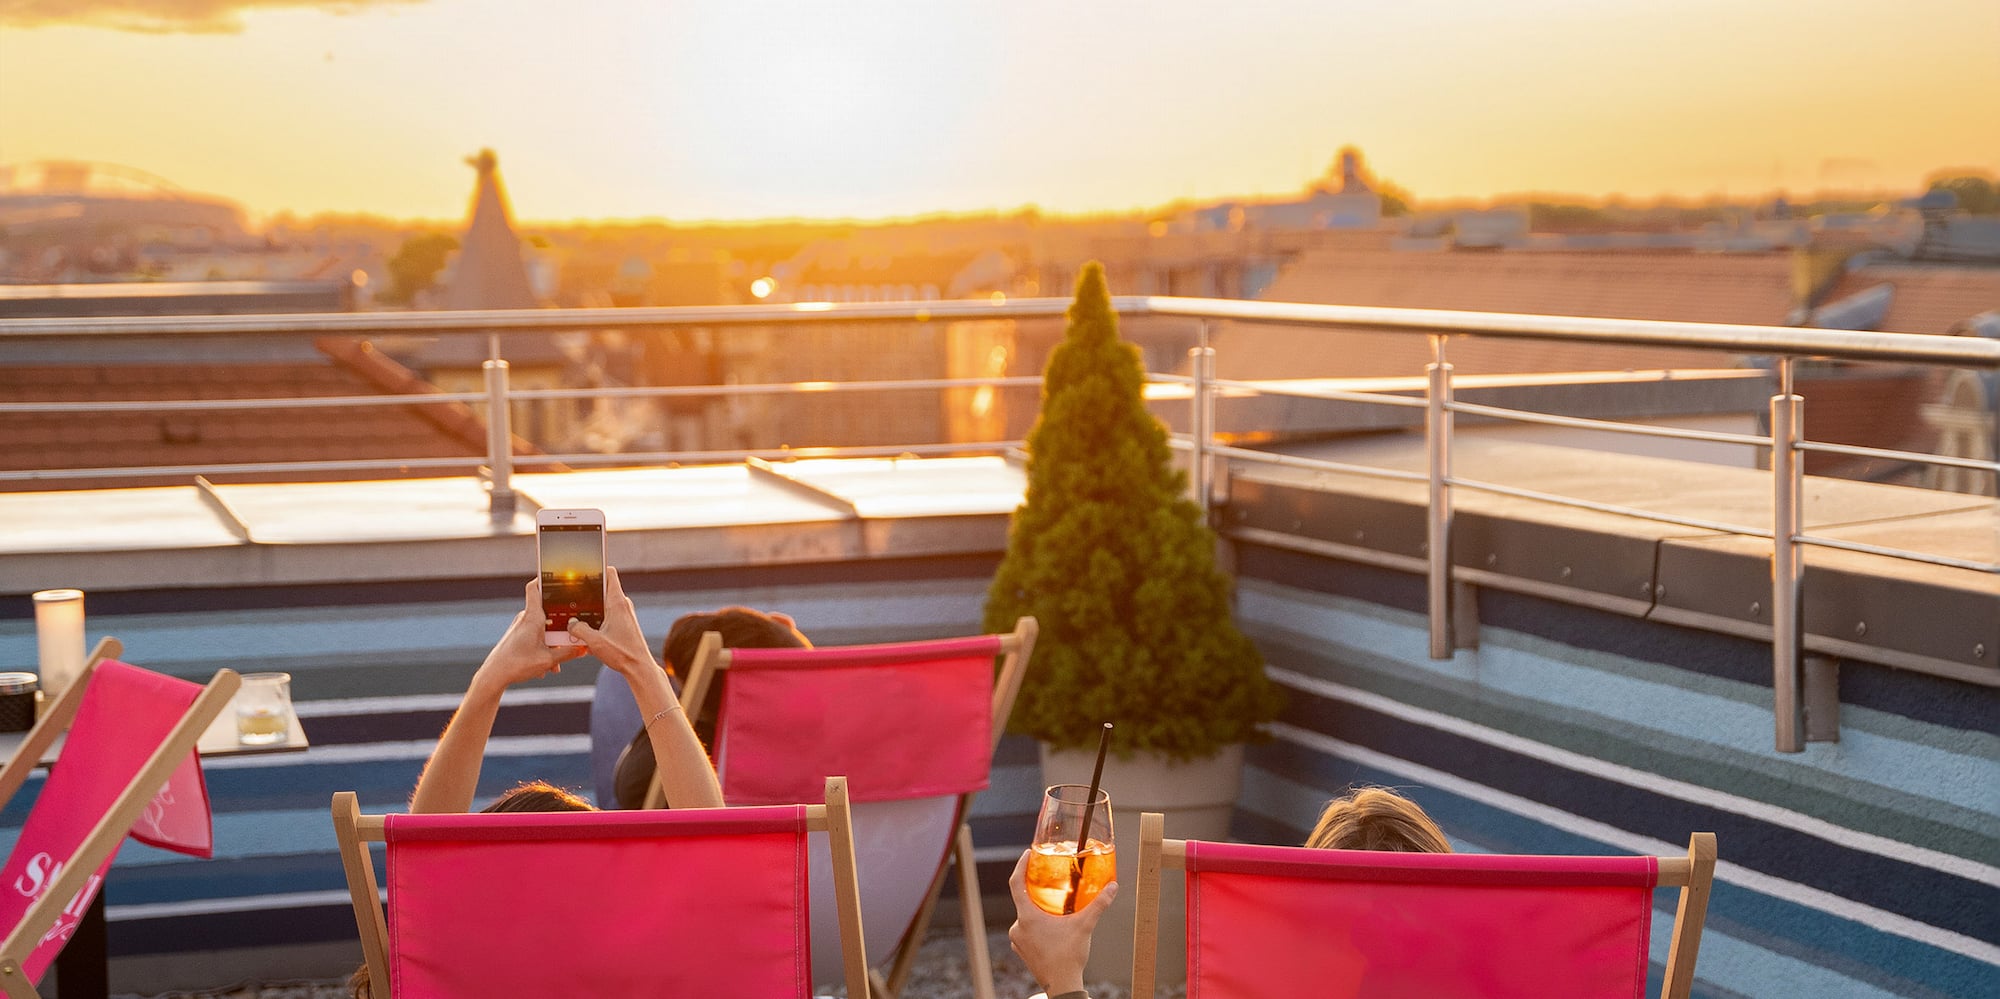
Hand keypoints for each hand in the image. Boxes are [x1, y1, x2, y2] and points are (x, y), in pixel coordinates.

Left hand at [473, 579, 582, 692]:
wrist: (494, 675)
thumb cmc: (517, 664)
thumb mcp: (548, 660)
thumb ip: (568, 652)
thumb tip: (583, 648)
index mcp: (533, 617)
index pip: (535, 588)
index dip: (544, 578)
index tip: (557, 576)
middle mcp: (525, 618)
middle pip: (548, 612)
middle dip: (561, 625)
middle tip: (572, 635)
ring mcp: (520, 627)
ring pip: (543, 628)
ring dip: (552, 642)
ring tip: (556, 662)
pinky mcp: (517, 636)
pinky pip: (536, 636)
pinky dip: (543, 648)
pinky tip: (546, 666)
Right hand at [567, 566, 654, 675]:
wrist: (639, 667)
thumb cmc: (622, 654)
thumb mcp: (594, 642)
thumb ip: (578, 630)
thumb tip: (570, 624)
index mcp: (617, 603)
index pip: (609, 574)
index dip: (596, 568)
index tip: (582, 569)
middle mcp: (622, 604)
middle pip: (602, 589)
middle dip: (587, 592)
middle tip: (571, 596)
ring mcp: (624, 613)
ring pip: (603, 603)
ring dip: (590, 609)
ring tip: (575, 616)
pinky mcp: (623, 622)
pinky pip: (606, 614)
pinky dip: (596, 619)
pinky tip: (585, 630)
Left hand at [1007, 850, 1114, 995]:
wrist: (1062, 985)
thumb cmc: (1069, 957)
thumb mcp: (1085, 926)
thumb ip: (1098, 905)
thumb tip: (1112, 887)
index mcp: (1028, 917)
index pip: (1016, 884)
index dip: (1020, 866)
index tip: (1027, 855)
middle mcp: (1017, 927)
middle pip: (1022, 899)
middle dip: (1035, 890)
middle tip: (1047, 879)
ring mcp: (1017, 940)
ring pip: (1025, 916)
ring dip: (1037, 909)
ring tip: (1053, 904)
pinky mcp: (1021, 950)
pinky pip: (1025, 930)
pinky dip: (1035, 924)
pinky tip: (1050, 925)